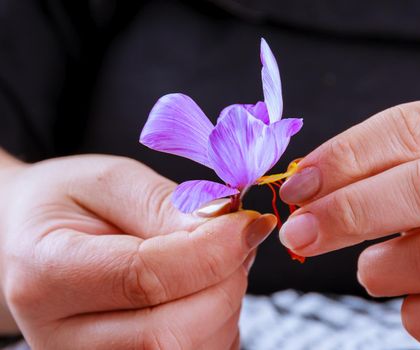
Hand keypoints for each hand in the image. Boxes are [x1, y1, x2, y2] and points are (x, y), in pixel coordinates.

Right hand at [0, 154, 275, 348]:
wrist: (34, 240)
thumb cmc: (70, 205)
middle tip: (234, 239)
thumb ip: (165, 205)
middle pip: (173, 332)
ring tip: (214, 260)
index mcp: (47, 275)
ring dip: (226, 301)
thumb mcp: (109, 181)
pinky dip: (218, 322)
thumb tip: (227, 224)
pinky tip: (203, 288)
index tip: (251, 221)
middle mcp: (63, 338)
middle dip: (226, 280)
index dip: (214, 250)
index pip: (146, 278)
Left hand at [278, 97, 419, 348]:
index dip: (344, 157)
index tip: (299, 186)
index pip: (414, 129)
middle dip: (346, 213)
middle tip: (300, 234)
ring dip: (379, 268)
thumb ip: (393, 165)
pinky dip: (417, 315)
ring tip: (371, 270)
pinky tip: (414, 303)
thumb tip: (308, 185)